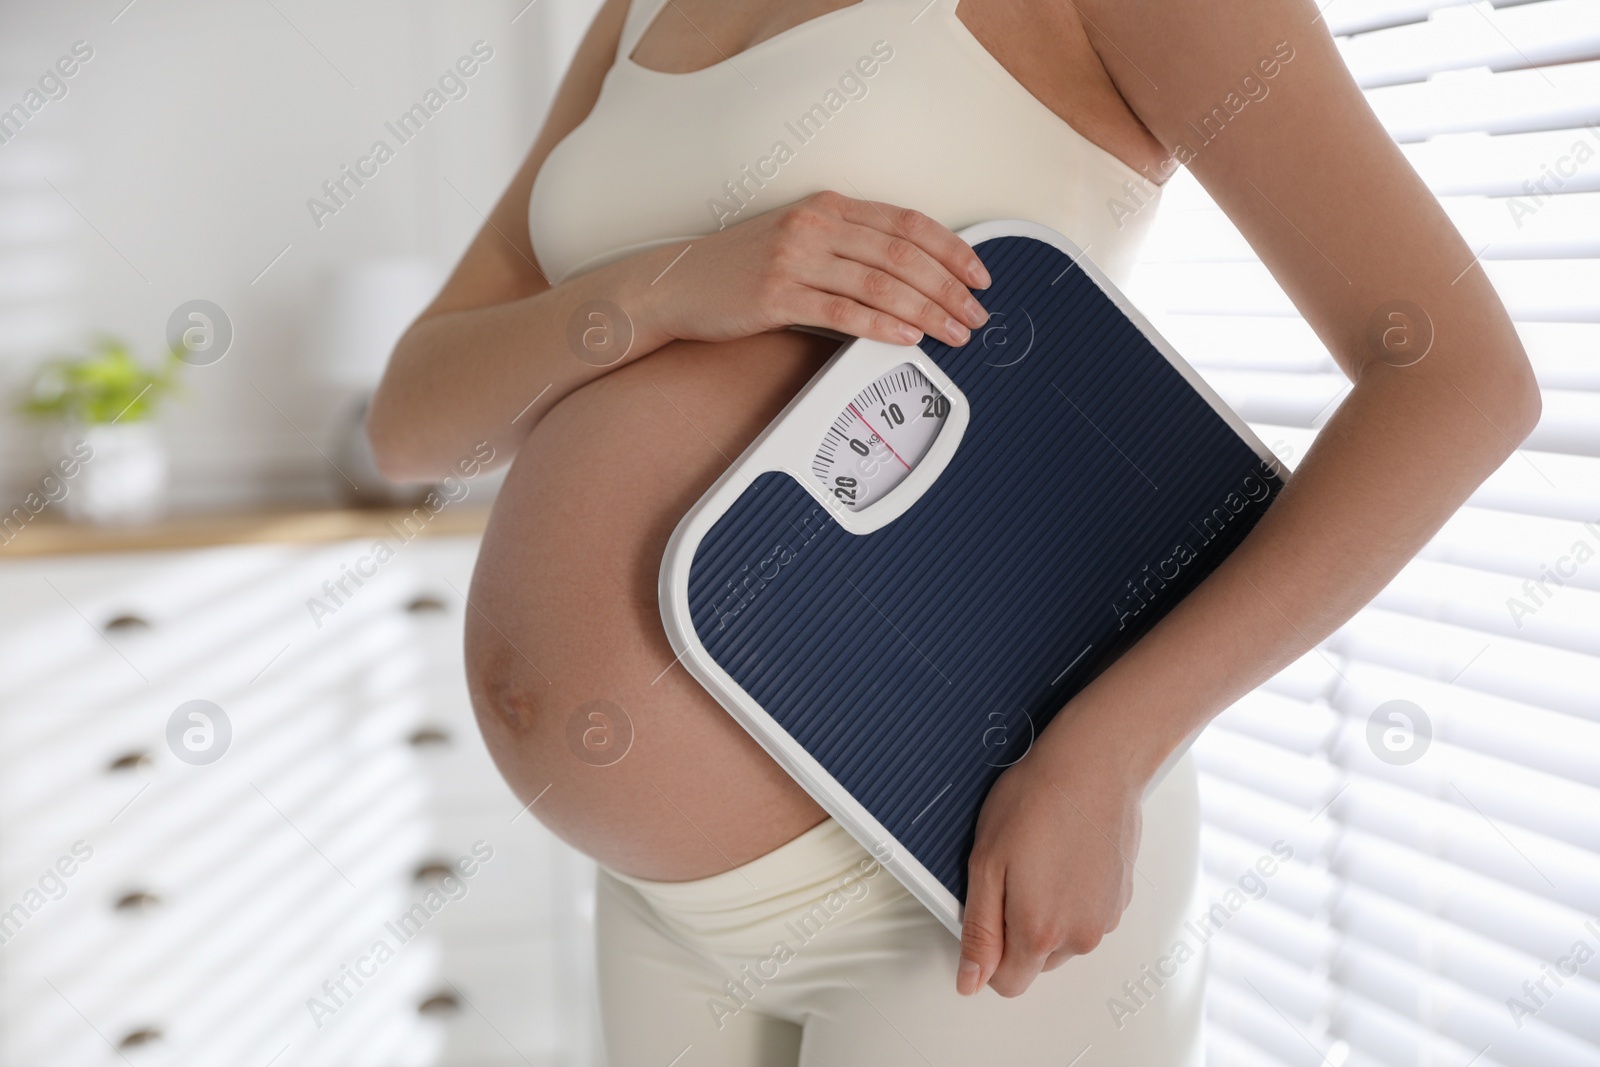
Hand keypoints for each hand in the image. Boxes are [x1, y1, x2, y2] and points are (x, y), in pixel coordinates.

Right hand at [641, 190, 990, 348]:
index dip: (952, 249)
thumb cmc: (738, 269)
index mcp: (827, 207)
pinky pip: (844, 312)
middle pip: (903, 254)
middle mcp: (815, 226)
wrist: (675, 284)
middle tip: (975, 314)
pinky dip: (883, 326)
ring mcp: (795, 259)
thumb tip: (910, 278)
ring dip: (928, 311)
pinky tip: (907, 338)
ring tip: (953, 332)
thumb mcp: (798, 242)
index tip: (979, 275)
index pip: (907, 223)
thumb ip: (848, 249)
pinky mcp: (777, 296)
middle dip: (950, 287)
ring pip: (881, 283)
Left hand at [957, 710, 1150, 997]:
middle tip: (1012, 874)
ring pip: (1064, 939)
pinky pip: (1087, 915)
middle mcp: (1081, 936)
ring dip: (1048, 913)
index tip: (987, 912)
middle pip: (1035, 963)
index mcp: (1041, 933)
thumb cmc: (1038, 799)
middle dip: (1017, 930)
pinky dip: (1074, 895)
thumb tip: (970, 980)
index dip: (987, 952)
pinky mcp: (1122, 897)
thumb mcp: (986, 864)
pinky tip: (1064, 854)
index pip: (1006, 983)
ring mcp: (1106, 918)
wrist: (1094, 762)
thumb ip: (979, 931)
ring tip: (1040, 858)